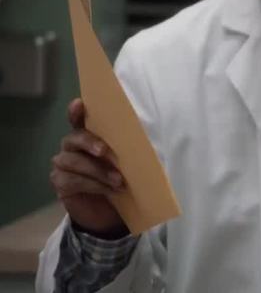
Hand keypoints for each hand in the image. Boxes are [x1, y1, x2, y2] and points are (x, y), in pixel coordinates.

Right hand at [50, 98, 128, 237]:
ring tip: (118, 180)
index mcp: (89, 135)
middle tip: (105, 151)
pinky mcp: (60, 182)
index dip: (76, 112)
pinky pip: (72, 180)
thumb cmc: (119, 179)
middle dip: (90, 143)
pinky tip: (108, 190)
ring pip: (73, 161)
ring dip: (98, 170)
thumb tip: (146, 142)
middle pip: (74, 138)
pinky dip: (93, 184)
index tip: (80, 104)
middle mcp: (72, 146)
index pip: (78, 119)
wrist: (108, 211)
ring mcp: (63, 164)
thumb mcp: (127, 163)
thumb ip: (127, 150)